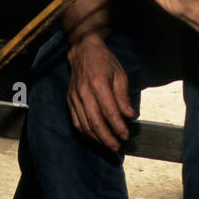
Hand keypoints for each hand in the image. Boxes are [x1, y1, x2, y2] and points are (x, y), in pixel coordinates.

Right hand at [66, 34, 134, 149]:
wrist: (82, 51)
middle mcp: (83, 92)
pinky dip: (85, 133)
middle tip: (117, 147)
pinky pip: (76, 121)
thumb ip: (123, 96)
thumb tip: (129, 115)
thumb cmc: (104, 62)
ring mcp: (74, 97)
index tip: (125, 135)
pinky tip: (95, 138)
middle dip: (107, 137)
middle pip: (94, 121)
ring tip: (108, 146)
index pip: (109, 111)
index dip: (118, 126)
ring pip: (84, 124)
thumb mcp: (119, 74)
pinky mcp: (69, 101)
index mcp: (98, 83)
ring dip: (96, 138)